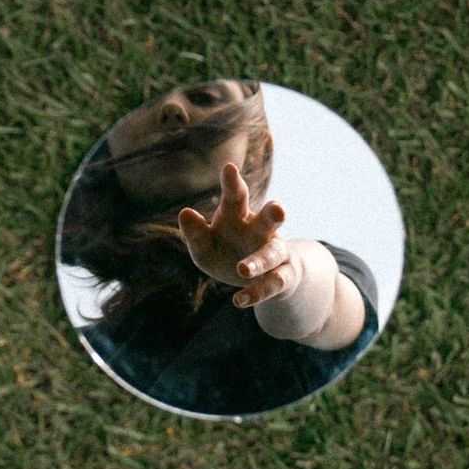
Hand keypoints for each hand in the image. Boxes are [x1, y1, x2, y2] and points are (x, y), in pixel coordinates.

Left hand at [178, 163, 301, 307]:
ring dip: (259, 261)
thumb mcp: (204, 247)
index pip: (236, 196)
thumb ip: (195, 233)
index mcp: (239, 216)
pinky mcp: (283, 276)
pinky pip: (273, 283)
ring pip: (273, 253)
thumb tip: (185, 213)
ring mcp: (275, 252)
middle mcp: (260, 230)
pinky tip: (238, 300)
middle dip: (275, 213)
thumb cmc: (226, 254)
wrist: (258, 280)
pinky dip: (256, 291)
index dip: (233, 182)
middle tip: (279, 210)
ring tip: (242, 269)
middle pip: (269, 218)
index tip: (230, 167)